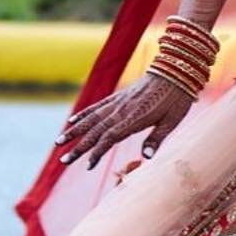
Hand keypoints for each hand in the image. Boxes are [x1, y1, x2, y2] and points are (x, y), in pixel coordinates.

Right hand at [53, 73, 195, 169]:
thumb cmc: (177, 98)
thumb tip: (146, 158)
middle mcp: (122, 110)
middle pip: (95, 131)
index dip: (97, 152)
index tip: (88, 165)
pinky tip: (72, 121)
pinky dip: (83, 114)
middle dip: (78, 147)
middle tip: (63, 161)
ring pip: (91, 118)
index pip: (109, 138)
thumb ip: (157, 138)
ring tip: (58, 142)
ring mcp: (118, 102)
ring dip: (74, 131)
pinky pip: (97, 106)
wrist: (177, 70)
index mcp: (134, 119)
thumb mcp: (172, 120)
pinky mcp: (119, 96)